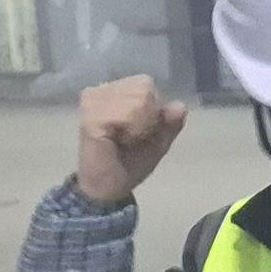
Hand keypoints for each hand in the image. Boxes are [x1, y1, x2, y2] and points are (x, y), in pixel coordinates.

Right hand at [76, 75, 186, 207]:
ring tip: (122, 139)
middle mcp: (102, 90)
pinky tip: (116, 141)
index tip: (140, 130)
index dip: (152, 108)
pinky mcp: (90, 118)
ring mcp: (93, 102)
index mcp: (117, 90)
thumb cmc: (131, 162)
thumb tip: (181, 106)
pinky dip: (129, 131)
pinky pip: (124, 115)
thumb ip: (170, 123)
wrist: (108, 188)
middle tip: (131, 136)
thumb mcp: (158, 141)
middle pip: (143, 88)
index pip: (146, 83)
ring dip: (138, 126)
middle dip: (147, 116)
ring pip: (136, 100)